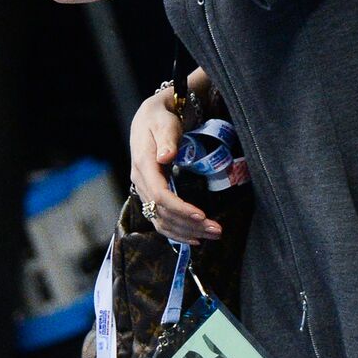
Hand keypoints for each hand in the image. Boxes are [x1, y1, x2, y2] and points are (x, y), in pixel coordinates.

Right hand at [129, 88, 222, 244]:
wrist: (151, 118)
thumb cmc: (161, 119)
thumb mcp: (164, 124)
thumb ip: (166, 140)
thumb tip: (165, 156)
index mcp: (143, 166)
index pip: (160, 196)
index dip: (181, 208)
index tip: (202, 216)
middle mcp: (141, 182)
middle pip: (163, 213)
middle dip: (190, 225)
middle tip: (217, 230)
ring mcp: (144, 190)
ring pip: (161, 220)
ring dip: (186, 232)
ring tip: (212, 235)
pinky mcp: (151, 195)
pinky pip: (160, 219)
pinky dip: (176, 232)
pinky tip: (194, 238)